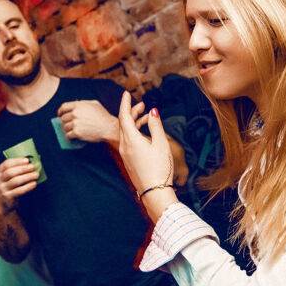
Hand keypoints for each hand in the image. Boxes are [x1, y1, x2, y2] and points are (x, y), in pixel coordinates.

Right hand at [0, 158, 38, 212]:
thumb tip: (38, 157)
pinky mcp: (8, 196)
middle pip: (10, 172)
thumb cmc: (10, 185)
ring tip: (36, 174)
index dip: (17, 161)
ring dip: (27, 177)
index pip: (6, 164)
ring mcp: (2, 189)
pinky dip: (28, 186)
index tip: (27, 160)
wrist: (4, 203)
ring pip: (15, 181)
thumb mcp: (10, 176)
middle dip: (23, 168)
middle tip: (33, 167)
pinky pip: (19, 191)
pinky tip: (34, 183)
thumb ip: (20, 166)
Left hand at [57, 100, 119, 144]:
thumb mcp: (95, 104)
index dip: (60, 111)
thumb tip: (78, 104)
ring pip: (65, 127)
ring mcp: (75, 123)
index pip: (63, 107)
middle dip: (64, 121)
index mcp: (78, 105)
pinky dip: (69, 136)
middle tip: (66, 124)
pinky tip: (71, 137)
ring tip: (70, 130)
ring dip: (66, 129)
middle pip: (63, 118)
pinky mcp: (76, 132)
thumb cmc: (103, 116)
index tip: (59, 114)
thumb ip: (84, 103)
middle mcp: (75, 113)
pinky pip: (68, 135)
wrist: (108, 127)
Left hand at [118, 92, 177, 221]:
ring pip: (126, 132)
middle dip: (131, 111)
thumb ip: (156, 126)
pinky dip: (134, 132)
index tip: (127, 93)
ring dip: (134, 122)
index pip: (124, 116)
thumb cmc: (159, 168)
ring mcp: (125, 154)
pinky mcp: (129, 160)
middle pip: (123, 123)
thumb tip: (153, 111)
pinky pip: (128, 141)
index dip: (125, 103)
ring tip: (146, 116)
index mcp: (131, 139)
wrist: (154, 192)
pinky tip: (144, 133)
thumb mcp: (161, 144)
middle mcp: (124, 146)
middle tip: (141, 104)